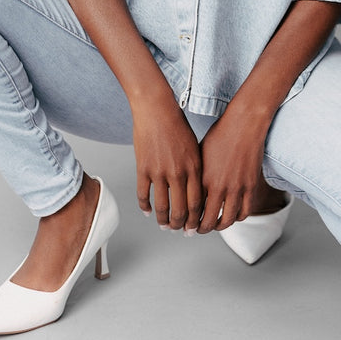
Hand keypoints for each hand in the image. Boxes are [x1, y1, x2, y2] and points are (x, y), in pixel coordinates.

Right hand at [132, 98, 204, 231]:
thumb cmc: (177, 125)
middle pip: (181, 210)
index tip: (194, 227)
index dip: (195, 219)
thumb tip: (196, 192)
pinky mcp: (143, 168)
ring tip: (164, 226)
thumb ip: (196, 170)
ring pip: (162, 207)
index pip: (197, 203)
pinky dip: (145, 207)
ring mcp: (159, 172)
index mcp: (194, 167)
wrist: (157, 109)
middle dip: (181, 225)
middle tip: (179, 231)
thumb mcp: (194, 147)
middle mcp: (178, 172)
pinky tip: (147, 212)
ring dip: (164, 221)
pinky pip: (143, 195)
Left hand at [197, 106, 267, 233]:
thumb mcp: (200, 154)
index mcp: (203, 177)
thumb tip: (189, 192)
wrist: (244, 123)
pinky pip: (245, 212)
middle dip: (200, 230)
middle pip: (208, 221)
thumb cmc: (220, 134)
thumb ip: (196, 175)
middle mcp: (220, 186)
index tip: (184, 225)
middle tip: (196, 231)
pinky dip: (238, 218)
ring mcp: (237, 187)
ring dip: (219, 227)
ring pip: (228, 221)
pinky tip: (232, 215)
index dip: (187, 221)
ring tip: (214, 226)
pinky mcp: (251, 186)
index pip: (193, 210)